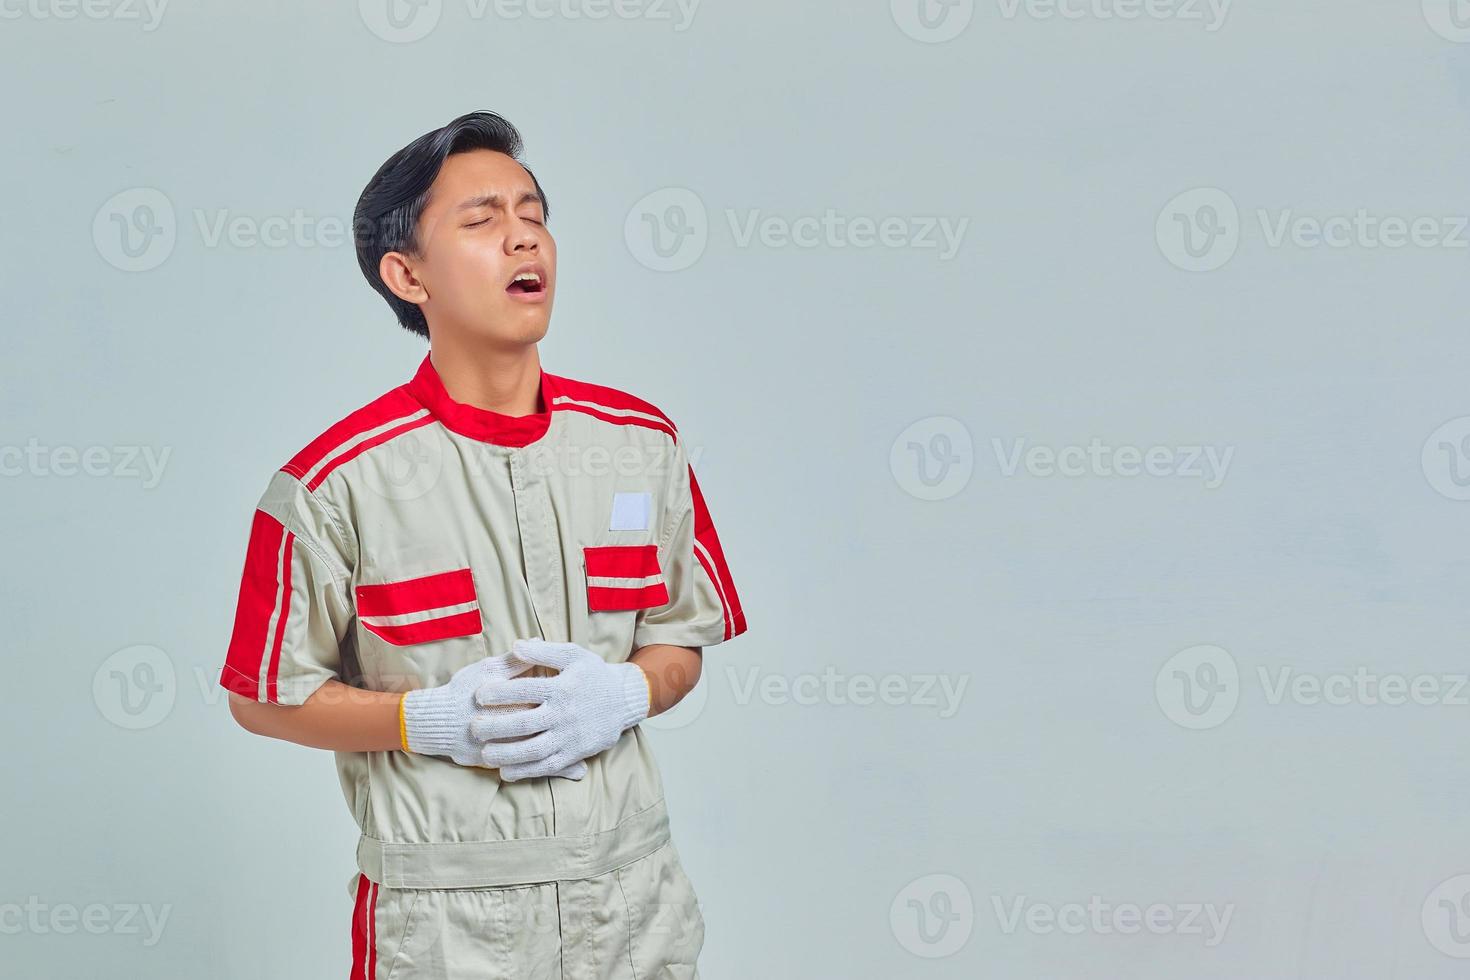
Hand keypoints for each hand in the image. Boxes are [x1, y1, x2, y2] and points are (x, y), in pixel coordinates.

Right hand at [401, 653, 586, 778]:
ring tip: (590, 755)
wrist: (433, 722)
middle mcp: (512, 727)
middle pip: (550, 729)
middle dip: (574, 727)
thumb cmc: (461, 692)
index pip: (547, 700)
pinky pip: (534, 770)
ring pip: (545, 753)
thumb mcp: (486, 671)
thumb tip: (535, 645)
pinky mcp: (500, 765)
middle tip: (595, 724)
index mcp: (512, 702)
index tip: (587, 696)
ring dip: (569, 753)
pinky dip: (556, 770)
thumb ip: (513, 662)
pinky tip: (576, 770)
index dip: (570, 699)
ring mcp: (506, 749)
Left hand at [470, 638, 650, 780]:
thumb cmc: (593, 674)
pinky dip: (526, 771)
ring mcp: (569, 736)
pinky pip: (548, 766)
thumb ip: (544, 652)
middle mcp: (564, 713)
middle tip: (473, 728)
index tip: (479, 695)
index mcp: (562, 687)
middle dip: (496, 727)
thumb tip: (516, 646)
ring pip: (534, 749)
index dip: (500, 693)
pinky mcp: (574, 753)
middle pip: (525, 723)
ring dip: (507, 754)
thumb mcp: (573, 655)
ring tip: (485, 754)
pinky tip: (506, 772)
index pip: (526, 690)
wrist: (624, 699)